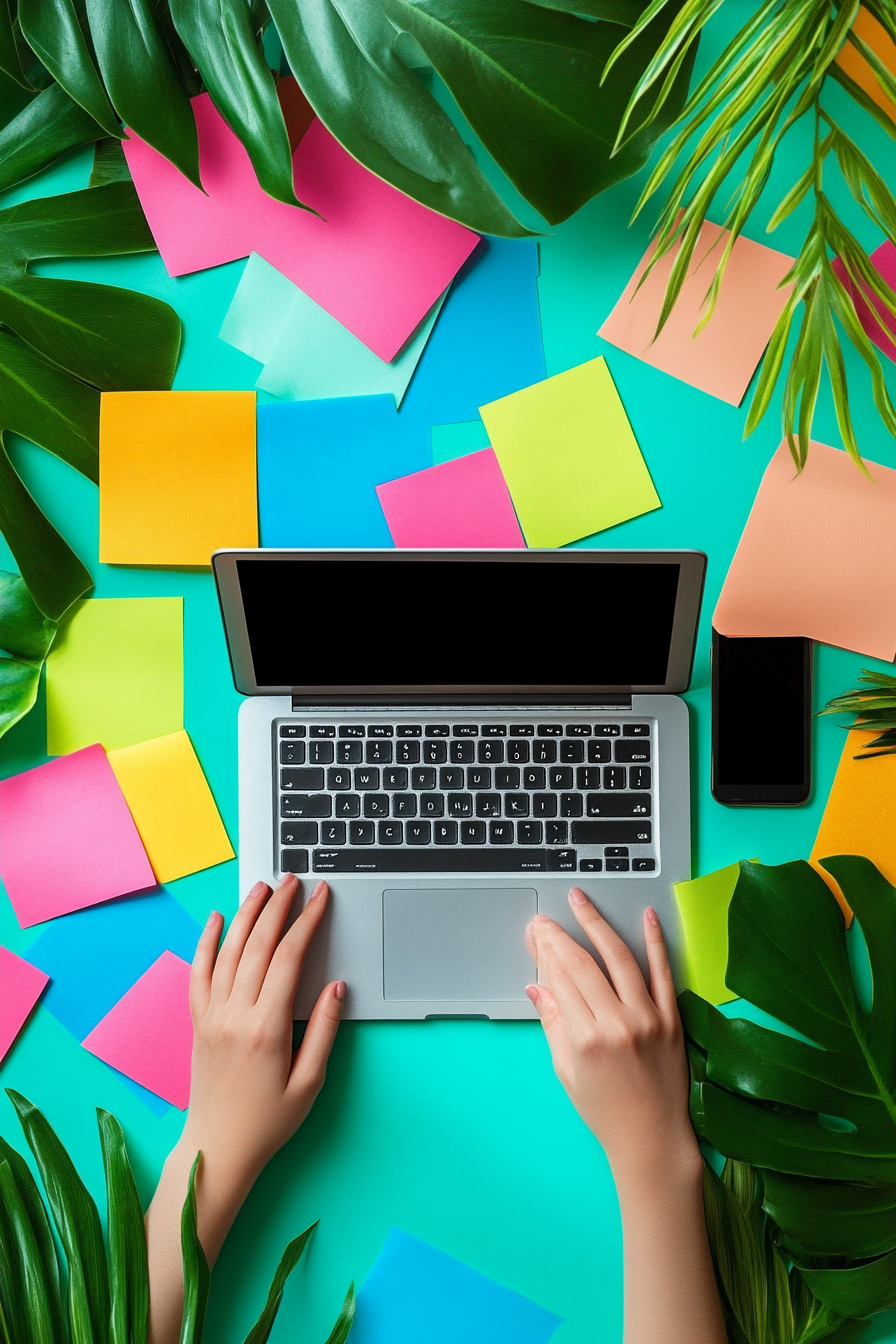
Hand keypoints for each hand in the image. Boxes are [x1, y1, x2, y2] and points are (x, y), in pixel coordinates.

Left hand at [182, 875, 343, 1185]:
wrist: (218, 1149)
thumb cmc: (268, 1123)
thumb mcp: (310, 1082)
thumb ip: (324, 1030)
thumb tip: (336, 987)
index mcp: (266, 1029)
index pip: (288, 959)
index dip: (307, 922)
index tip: (321, 897)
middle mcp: (234, 1015)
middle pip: (257, 945)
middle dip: (279, 907)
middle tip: (294, 880)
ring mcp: (211, 1016)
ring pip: (227, 951)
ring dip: (246, 914)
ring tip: (263, 888)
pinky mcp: (198, 1022)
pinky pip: (198, 972)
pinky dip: (205, 942)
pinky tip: (214, 919)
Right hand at [525, 890, 698, 1186]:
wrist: (652, 1140)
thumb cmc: (606, 1112)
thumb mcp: (567, 1070)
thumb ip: (553, 1023)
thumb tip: (536, 987)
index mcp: (585, 1039)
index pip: (560, 980)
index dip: (545, 951)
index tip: (537, 933)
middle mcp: (617, 1024)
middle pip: (583, 964)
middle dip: (561, 935)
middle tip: (548, 917)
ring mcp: (647, 1019)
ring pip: (619, 959)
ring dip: (598, 925)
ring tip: (582, 901)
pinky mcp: (672, 1020)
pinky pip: (663, 973)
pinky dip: (655, 942)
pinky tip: (647, 916)